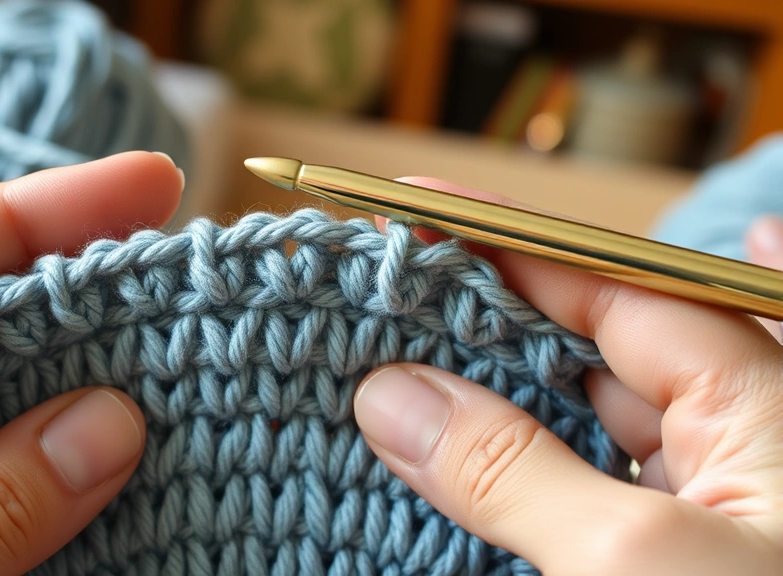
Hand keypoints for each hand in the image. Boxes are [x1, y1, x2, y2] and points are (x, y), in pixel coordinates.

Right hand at [354, 178, 782, 574]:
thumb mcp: (631, 559)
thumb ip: (510, 470)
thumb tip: (391, 397)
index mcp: (754, 398)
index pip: (607, 281)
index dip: (502, 239)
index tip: (410, 206)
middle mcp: (727, 430)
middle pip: (578, 341)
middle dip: (479, 317)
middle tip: (380, 296)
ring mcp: (693, 493)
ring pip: (564, 418)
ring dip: (479, 401)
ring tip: (386, 373)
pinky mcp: (655, 549)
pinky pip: (566, 485)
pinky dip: (501, 472)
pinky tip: (442, 459)